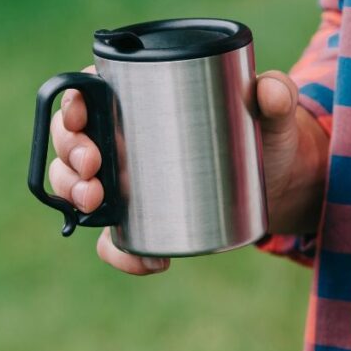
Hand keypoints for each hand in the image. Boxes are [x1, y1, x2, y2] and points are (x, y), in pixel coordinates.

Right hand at [48, 67, 327, 274]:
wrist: (282, 183)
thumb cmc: (269, 135)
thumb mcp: (277, 115)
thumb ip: (278, 96)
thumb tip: (270, 90)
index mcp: (145, 96)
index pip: (90, 90)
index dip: (71, 102)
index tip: (80, 116)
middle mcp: (126, 137)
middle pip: (72, 139)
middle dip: (68, 154)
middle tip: (93, 167)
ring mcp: (129, 180)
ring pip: (77, 185)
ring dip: (72, 194)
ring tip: (96, 203)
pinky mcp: (143, 218)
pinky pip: (113, 238)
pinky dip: (119, 253)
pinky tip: (146, 259)